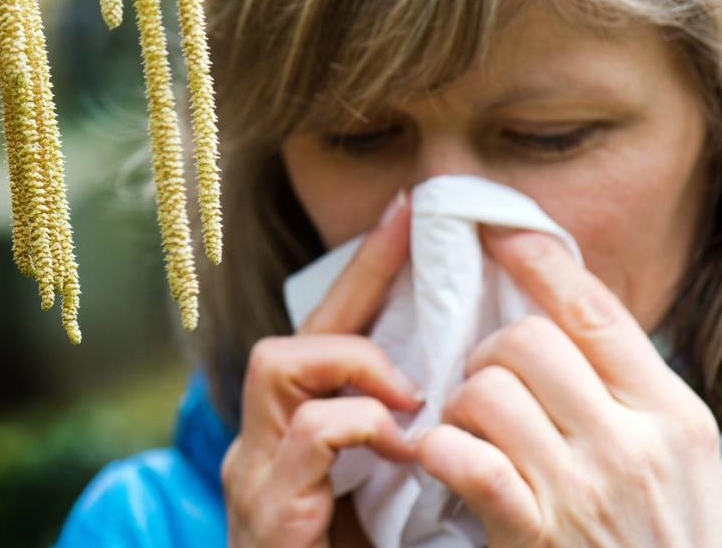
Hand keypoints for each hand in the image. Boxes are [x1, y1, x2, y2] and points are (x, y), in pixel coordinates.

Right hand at [223, 191, 423, 547]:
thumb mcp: (397, 497)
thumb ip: (412, 443)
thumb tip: (464, 386)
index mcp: (302, 438)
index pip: (331, 334)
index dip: (370, 271)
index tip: (414, 214)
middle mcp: (266, 444)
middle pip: (295, 333)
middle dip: (358, 282)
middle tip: (416, 240)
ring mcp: (257, 475)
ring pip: (279, 363)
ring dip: (354, 364)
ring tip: (410, 393)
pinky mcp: (265, 508)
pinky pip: (307, 435)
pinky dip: (358, 426)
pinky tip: (401, 445)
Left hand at [413, 226, 721, 546]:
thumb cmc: (664, 543)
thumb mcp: (677, 462)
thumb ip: (627, 394)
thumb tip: (561, 318)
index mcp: (672, 413)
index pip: (595, 311)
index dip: (538, 260)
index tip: (497, 229)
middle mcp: (632, 442)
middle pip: (528, 341)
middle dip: (488, 352)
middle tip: (482, 381)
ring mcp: (584, 489)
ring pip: (486, 391)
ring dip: (459, 405)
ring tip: (466, 430)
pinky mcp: (534, 533)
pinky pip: (467, 459)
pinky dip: (440, 451)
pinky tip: (440, 460)